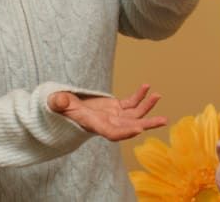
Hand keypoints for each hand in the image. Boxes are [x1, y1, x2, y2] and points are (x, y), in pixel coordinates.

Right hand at [47, 84, 166, 141]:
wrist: (65, 108)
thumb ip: (59, 103)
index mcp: (95, 125)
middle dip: (147, 124)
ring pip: (135, 114)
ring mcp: (114, 116)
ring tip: (158, 96)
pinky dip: (139, 96)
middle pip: (131, 126)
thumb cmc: (60, 108)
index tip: (138, 129)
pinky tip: (146, 87)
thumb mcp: (57, 105)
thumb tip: (60, 100)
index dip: (125, 133)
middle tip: (163, 121)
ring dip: (147, 107)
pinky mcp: (116, 107)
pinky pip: (131, 103)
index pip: (113, 133)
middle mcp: (108, 123)